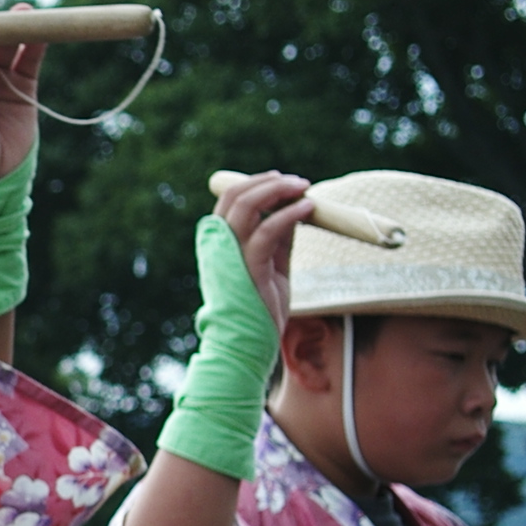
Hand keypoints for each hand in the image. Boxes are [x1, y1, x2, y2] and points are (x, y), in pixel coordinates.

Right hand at [210, 169, 311, 329]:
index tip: (282, 182)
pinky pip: (269, 229)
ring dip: (278, 190)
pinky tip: (308, 208)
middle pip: (236, 195)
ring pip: (247, 204)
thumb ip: (278, 239)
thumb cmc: (257, 309)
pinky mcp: (248, 266)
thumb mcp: (271, 265)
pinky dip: (290, 214)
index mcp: (218, 243)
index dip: (256, 184)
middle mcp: (217, 243)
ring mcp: (229, 254)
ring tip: (303, 188)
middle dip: (267, 182)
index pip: (230, 200)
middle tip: (296, 181)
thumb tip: (295, 210)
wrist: (244, 344)